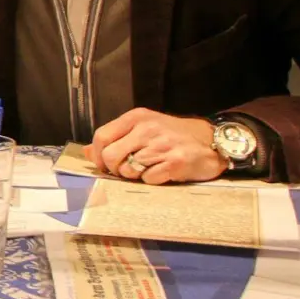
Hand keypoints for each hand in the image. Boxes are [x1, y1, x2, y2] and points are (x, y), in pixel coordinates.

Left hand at [88, 108, 224, 184]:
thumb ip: (115, 137)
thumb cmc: (173, 135)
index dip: (97, 155)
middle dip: (114, 169)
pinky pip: (148, 179)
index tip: (103, 164)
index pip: (101, 136)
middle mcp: (147, 129)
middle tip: (125, 170)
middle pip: (110, 156)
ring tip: (148, 168)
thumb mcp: (143, 128)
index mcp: (136, 118)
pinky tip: (162, 172)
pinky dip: (152, 180)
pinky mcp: (175, 163)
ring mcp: (161, 146)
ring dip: (134, 175)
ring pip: (128, 170)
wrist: (212, 141)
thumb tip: (87, 151)